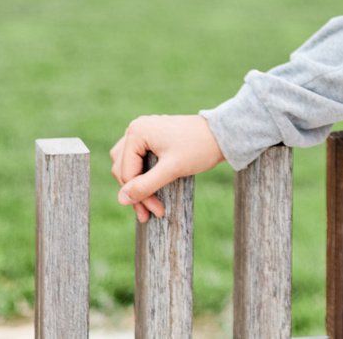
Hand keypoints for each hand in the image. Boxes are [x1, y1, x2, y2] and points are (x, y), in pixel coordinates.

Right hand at [110, 114, 224, 224]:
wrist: (220, 135)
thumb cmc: (198, 148)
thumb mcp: (171, 170)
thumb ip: (145, 186)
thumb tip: (121, 200)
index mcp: (137, 132)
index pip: (126, 172)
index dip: (138, 196)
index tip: (153, 212)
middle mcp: (135, 129)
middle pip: (123, 169)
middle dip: (137, 193)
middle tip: (151, 213)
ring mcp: (143, 132)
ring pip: (127, 166)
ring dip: (137, 186)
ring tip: (150, 206)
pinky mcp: (151, 138)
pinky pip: (136, 160)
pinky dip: (142, 176)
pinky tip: (151, 191)